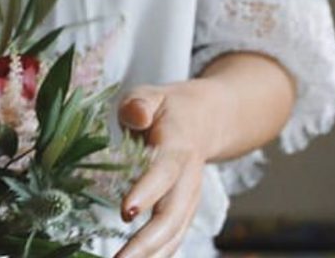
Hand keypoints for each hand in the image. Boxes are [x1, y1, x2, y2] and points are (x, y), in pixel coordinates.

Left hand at [113, 80, 219, 257]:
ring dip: (150, 254)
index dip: (147, 191)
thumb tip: (135, 115)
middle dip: (146, 240)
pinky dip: (158, 254)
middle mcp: (187, 178)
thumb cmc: (168, 107)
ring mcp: (189, 197)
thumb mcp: (152, 93)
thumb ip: (140, 103)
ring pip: (174, 232)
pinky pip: (173, 237)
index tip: (126, 212)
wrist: (208, 120)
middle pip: (171, 214)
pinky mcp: (185, 210)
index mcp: (177, 146)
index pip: (163, 172)